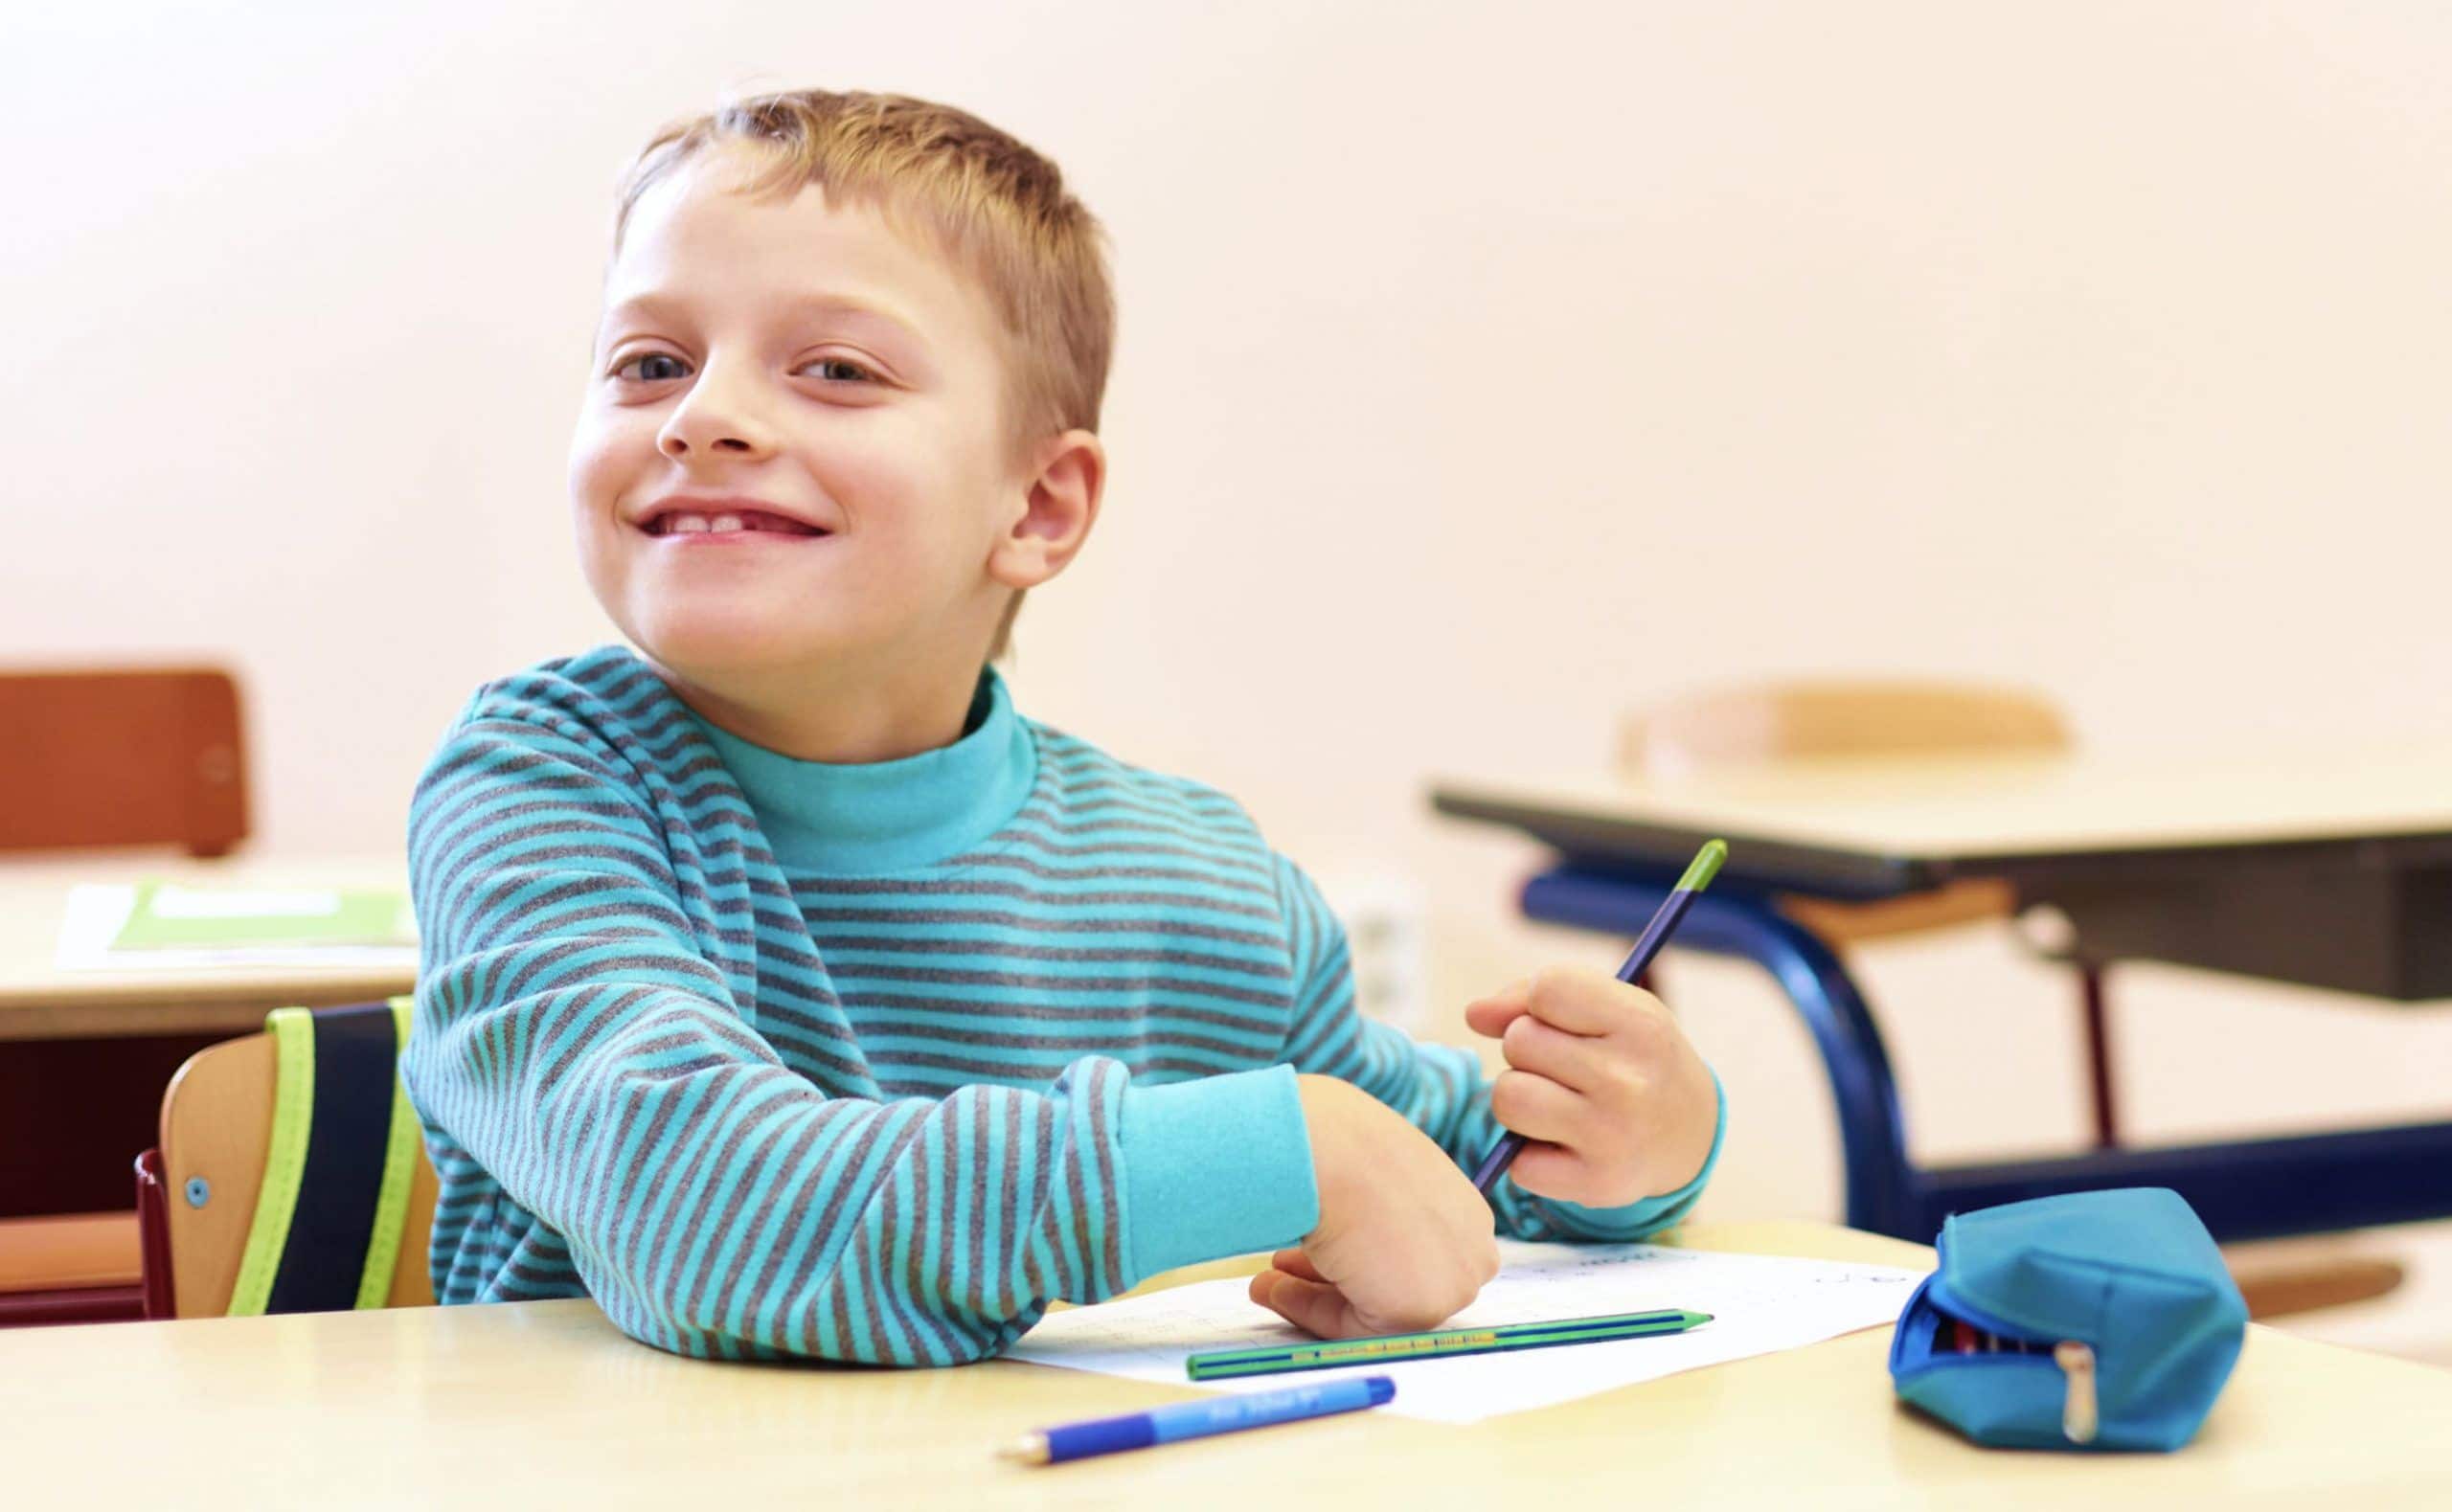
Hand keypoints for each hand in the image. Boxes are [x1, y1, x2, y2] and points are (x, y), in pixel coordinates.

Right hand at [1247, 1074, 1497, 1337]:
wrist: (1330, 1150)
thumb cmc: (1341, 1146)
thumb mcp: (1368, 1173)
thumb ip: (1371, 1211)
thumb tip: (1341, 1239)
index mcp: (1463, 1209)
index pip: (1414, 1252)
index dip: (1357, 1256)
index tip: (1312, 1253)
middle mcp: (1469, 1248)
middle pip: (1395, 1284)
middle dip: (1334, 1280)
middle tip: (1282, 1268)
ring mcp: (1452, 1282)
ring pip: (1376, 1308)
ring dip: (1311, 1295)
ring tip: (1264, 1282)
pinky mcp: (1421, 1309)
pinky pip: (1358, 1328)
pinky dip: (1312, 1311)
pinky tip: (1272, 1287)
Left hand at [1463, 965, 1717, 1208]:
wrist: (1687, 1135)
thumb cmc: (1630, 1056)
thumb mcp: (1607, 1007)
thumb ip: (1531, 997)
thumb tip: (1473, 1015)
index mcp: (1640, 1024)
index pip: (1548, 988)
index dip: (1539, 1003)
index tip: (1563, 1020)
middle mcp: (1629, 1081)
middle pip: (1518, 1042)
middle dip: (1528, 1051)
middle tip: (1566, 1068)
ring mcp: (1612, 1136)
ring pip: (1507, 1098)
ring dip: (1519, 1099)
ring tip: (1555, 1102)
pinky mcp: (1595, 1184)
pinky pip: (1516, 1161)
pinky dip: (1530, 1154)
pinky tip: (1565, 1145)